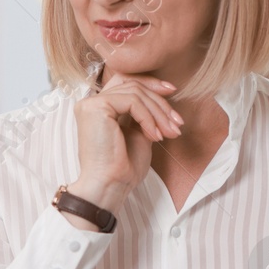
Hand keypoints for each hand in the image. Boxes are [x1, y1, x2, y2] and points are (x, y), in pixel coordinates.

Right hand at [65, 73, 182, 218]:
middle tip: (177, 122)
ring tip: (170, 132)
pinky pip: (131, 102)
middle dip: (160, 102)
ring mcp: (91, 103)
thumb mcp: (139, 134)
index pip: (126, 82)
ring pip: (135, 93)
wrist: (111, 186)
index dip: (150, 83)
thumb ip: (144, 115)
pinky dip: (148, 118)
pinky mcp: (95, 107)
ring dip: (158, 113)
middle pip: (133, 85)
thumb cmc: (124, 167)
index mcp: (99, 108)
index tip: (172, 91)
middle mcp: (91, 102)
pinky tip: (155, 136)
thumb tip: (161, 101)